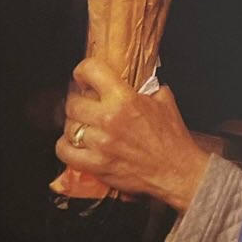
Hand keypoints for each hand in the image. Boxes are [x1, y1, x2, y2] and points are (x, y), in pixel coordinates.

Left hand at [56, 58, 209, 210]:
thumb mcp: (164, 100)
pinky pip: (64, 151)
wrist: (176, 171)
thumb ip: (146, 87)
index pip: (91, 70)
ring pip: (68, 125)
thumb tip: (137, 79)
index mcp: (125, 99)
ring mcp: (100, 143)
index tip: (83, 75)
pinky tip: (75, 143)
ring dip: (74, 124)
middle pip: (73, 101)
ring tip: (83, 124)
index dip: (83, 70)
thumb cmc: (173, 138)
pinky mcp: (96, 165)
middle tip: (84, 103)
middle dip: (78, 100)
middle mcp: (109, 119)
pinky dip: (66, 146)